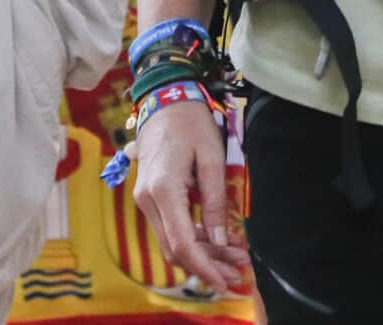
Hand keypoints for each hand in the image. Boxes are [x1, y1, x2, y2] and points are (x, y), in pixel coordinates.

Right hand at [131, 100, 250, 292]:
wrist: (164, 101)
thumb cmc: (191, 123)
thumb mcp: (212, 159)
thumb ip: (215, 201)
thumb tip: (221, 240)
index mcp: (164, 190)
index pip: (182, 243)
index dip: (204, 266)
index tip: (225, 280)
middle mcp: (148, 201)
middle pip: (175, 248)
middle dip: (206, 264)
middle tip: (238, 268)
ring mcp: (144, 200)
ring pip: (171, 242)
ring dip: (201, 252)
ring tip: (234, 254)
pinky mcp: (149, 198)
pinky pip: (169, 228)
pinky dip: (191, 238)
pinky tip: (216, 238)